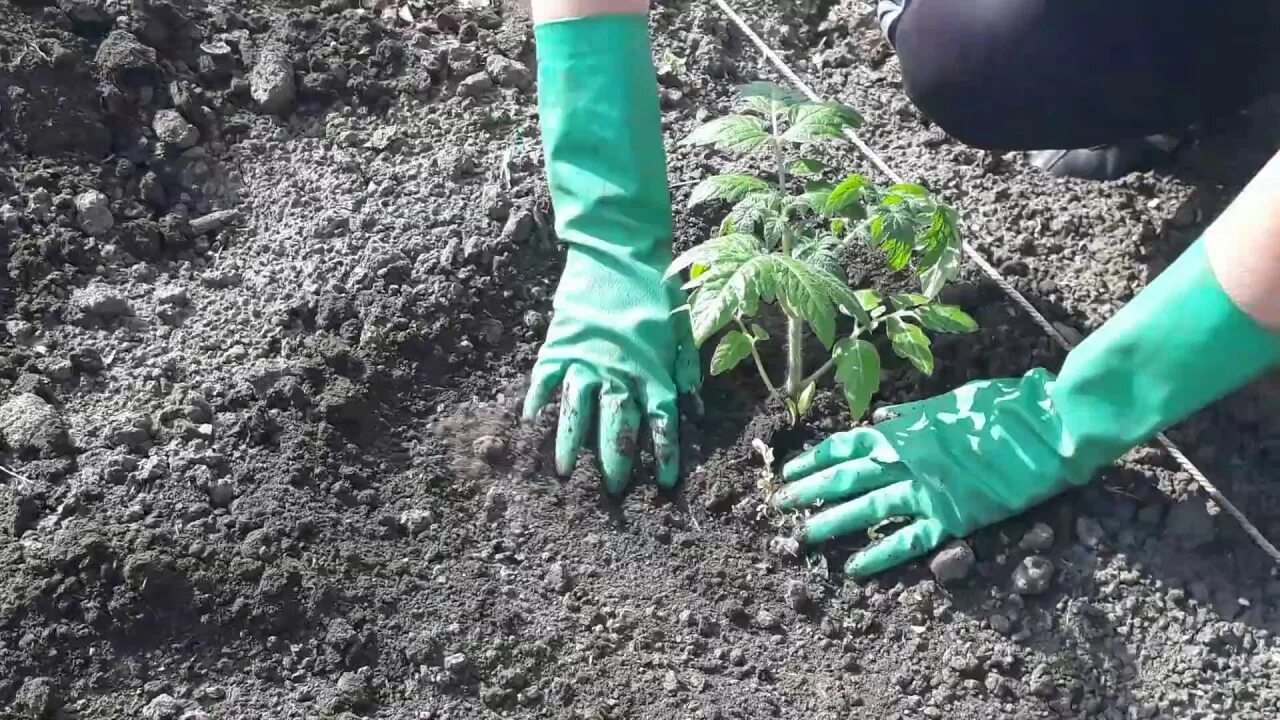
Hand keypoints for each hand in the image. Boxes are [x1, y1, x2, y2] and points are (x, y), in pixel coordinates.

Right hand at [524, 247, 700, 492]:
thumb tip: (693, 408)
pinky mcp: (559, 344)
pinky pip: (545, 381)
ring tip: (566, 472)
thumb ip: (686, 367)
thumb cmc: (655, 289)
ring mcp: (586, 359)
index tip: (665, 483)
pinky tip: (531, 424)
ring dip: (571, 443)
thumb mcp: (681, 327)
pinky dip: (537, 402)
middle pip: (617, 425)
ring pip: (577, 411)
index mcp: (653, 369)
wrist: (618, 249)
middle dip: (617, 461)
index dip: (664, 454)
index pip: (661, 422)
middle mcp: (619, 371)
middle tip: (614, 490)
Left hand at [775, 369, 1087, 576]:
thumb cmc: (1007, 406)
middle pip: (848, 476)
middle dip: (811, 490)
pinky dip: (880, 555)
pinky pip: (909, 540)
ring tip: (803, 537)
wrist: (1052, 427)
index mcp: (908, 428)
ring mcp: (929, 489)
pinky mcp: (954, 517)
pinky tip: (854, 569)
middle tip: (779, 506)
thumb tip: (882, 418)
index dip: (817, 458)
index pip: (848, 444)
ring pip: (869, 508)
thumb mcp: (953, 400)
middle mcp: (909, 459)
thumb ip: (914, 414)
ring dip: (834, 522)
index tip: (790, 469)